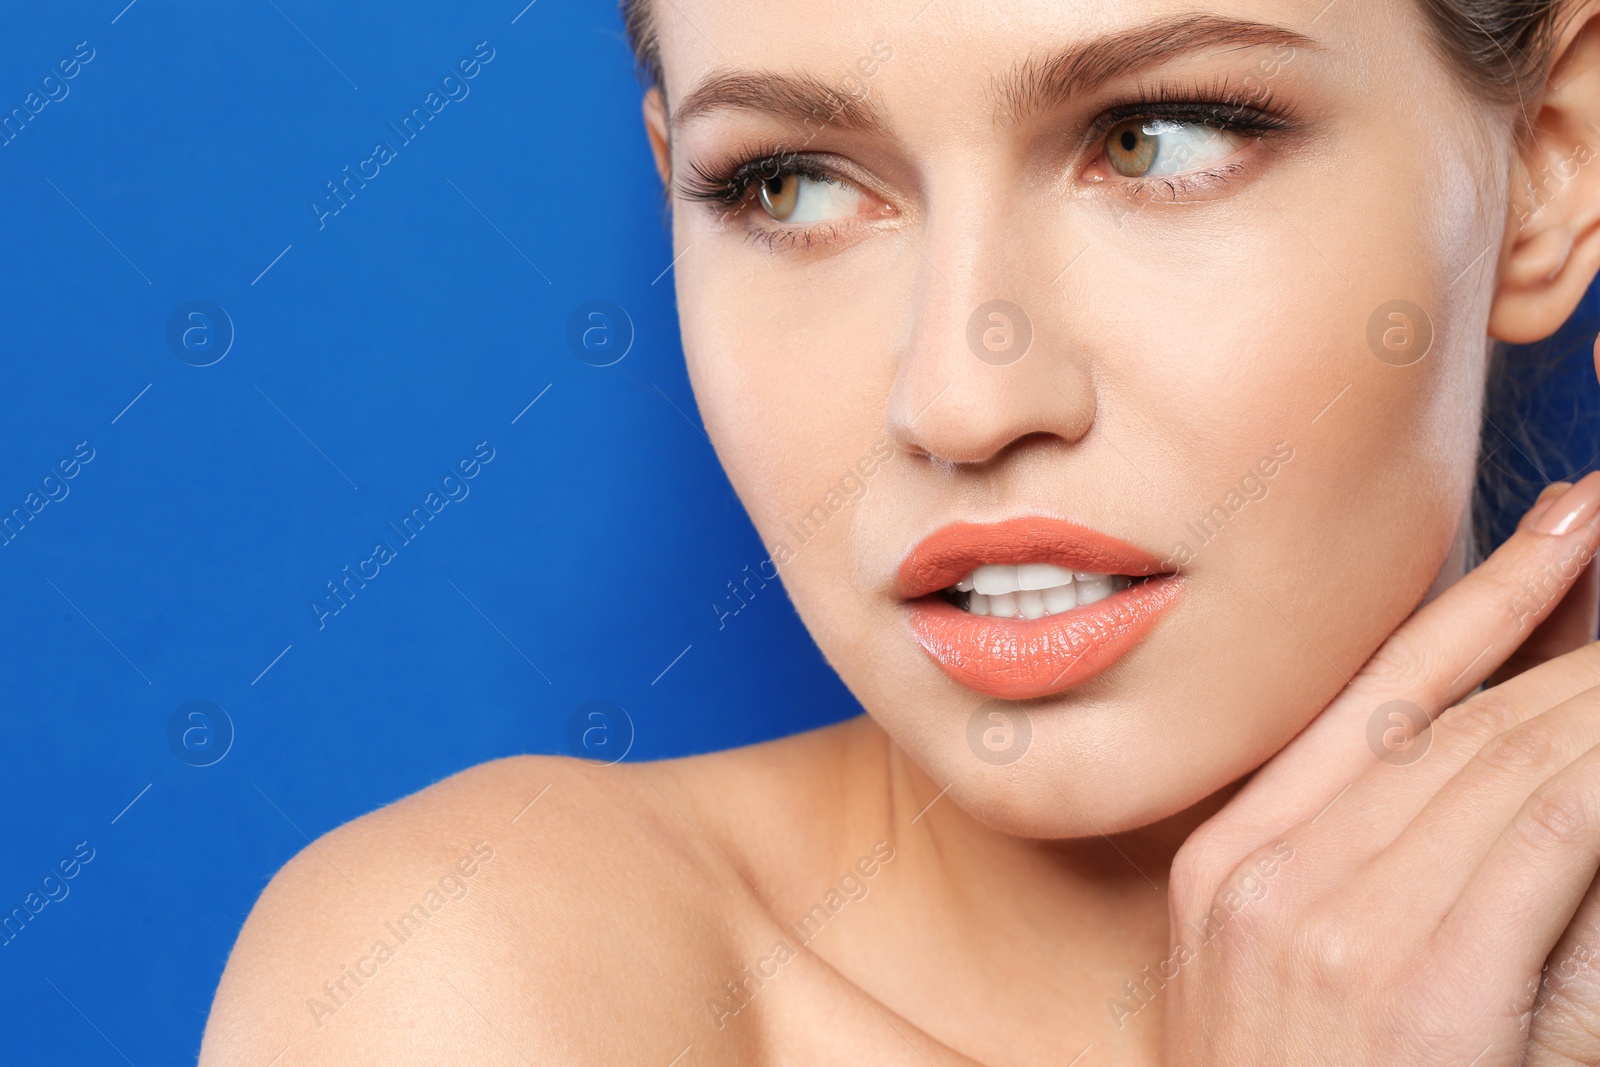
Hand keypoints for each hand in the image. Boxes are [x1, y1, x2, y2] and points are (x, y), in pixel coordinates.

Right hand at [1162, 454, 1599, 1063]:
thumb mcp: (1268, 978)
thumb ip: (1354, 866)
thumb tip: (1474, 763)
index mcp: (1226, 859)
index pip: (1370, 699)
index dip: (1479, 601)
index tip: (1558, 525)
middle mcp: (1266, 871)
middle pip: (1448, 716)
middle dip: (1560, 620)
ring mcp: (1327, 924)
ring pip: (1502, 757)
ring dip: (1596, 682)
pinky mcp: (1415, 985)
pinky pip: (1543, 831)